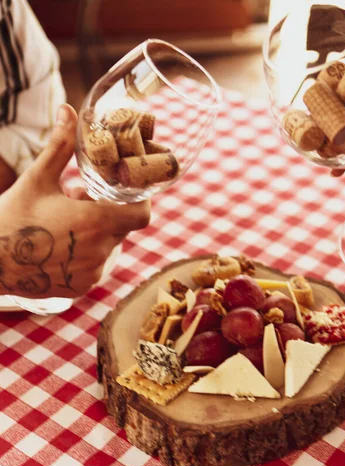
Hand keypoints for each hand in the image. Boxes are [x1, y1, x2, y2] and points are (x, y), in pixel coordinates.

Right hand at [0, 104, 150, 298]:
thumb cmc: (11, 218)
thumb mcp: (37, 179)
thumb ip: (60, 146)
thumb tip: (69, 111)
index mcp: (94, 222)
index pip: (142, 214)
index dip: (140, 201)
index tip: (128, 190)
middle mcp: (99, 251)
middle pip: (122, 227)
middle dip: (109, 210)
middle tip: (82, 199)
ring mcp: (91, 272)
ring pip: (108, 246)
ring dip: (97, 232)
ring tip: (67, 221)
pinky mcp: (82, 286)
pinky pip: (95, 265)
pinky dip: (86, 252)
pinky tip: (61, 243)